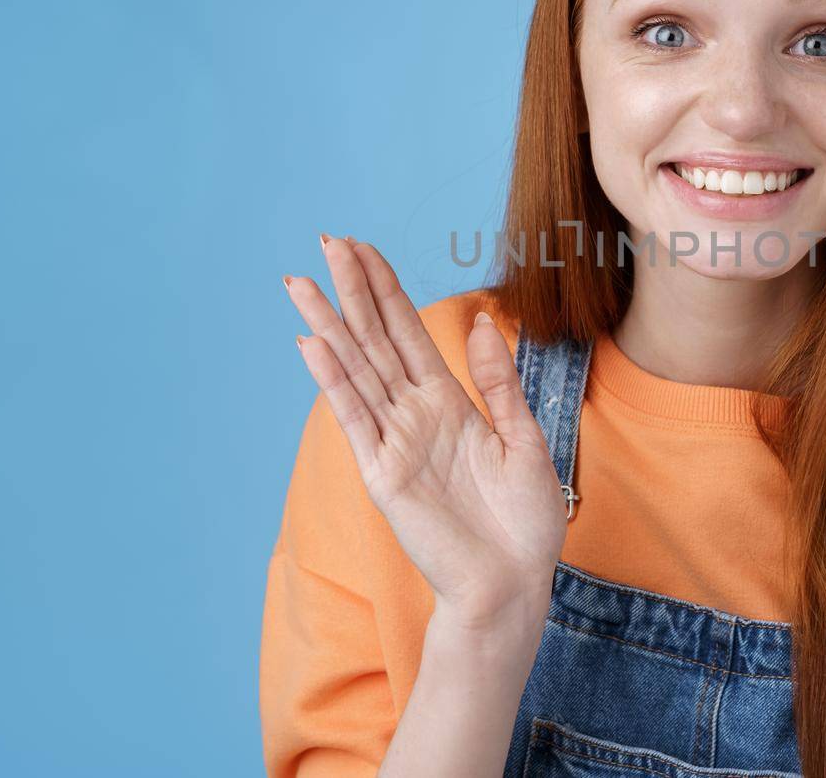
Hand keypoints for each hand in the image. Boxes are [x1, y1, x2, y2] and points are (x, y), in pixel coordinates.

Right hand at [284, 234, 565, 630]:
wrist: (513, 583)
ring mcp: (394, 443)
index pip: (408, 334)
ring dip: (329, 326)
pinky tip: (312, 346)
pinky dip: (334, 382)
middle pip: (375, 341)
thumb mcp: (524, 439)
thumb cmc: (523, 522)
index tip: (364, 249)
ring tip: (301, 285)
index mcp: (448, 404)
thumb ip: (498, 382)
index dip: (386, 291)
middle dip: (352, 292)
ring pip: (356, 371)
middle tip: (326, 242)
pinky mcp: (384, 475)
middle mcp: (414, 416)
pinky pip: (356, 420)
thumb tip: (482, 323)